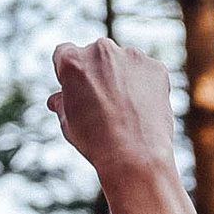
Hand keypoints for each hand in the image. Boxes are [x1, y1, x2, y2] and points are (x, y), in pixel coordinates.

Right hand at [48, 38, 213, 213]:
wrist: (138, 164)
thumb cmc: (97, 155)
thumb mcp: (70, 131)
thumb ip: (64, 109)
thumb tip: (56, 102)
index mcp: (71, 61)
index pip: (62, 56)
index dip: (69, 83)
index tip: (77, 103)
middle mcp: (101, 49)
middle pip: (93, 57)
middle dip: (95, 83)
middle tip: (101, 117)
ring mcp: (131, 56)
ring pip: (121, 66)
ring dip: (121, 87)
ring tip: (126, 123)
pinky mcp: (156, 68)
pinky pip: (146, 76)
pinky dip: (145, 93)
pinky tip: (146, 120)